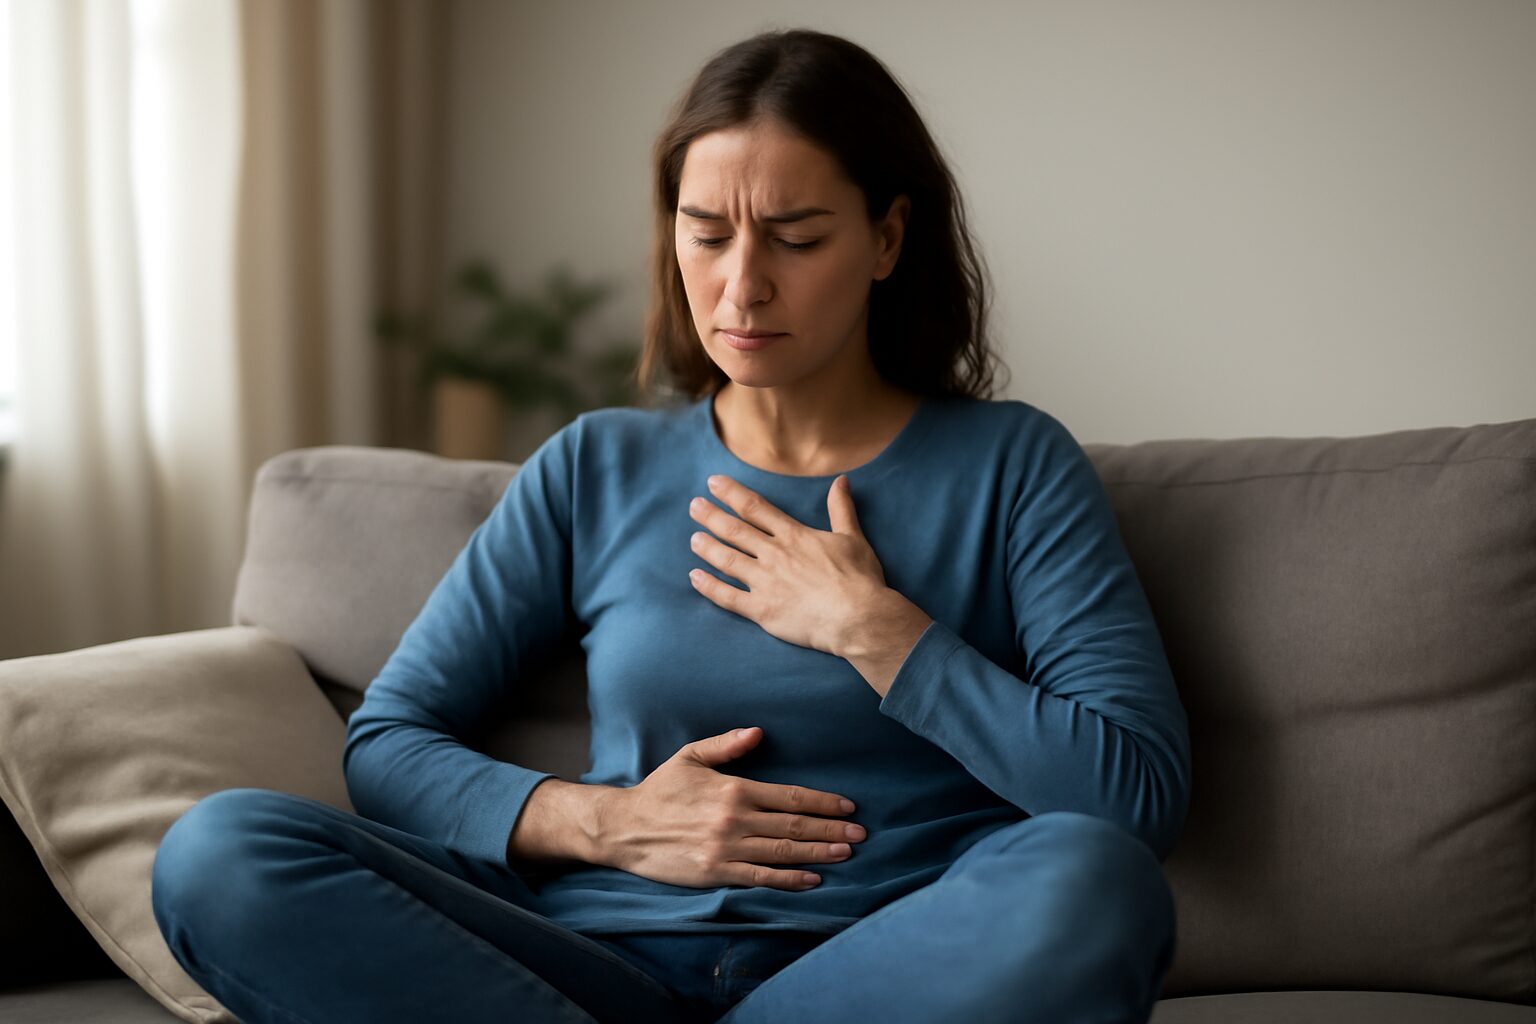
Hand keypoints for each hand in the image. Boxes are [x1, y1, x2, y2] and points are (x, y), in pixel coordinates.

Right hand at [603, 727, 866, 890]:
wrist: (624, 829)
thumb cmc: (659, 790)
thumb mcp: (690, 757)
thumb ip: (725, 744)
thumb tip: (758, 732)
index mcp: (734, 789)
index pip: (790, 796)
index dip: (823, 802)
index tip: (848, 807)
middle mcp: (735, 819)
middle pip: (795, 824)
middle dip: (832, 830)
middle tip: (862, 835)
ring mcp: (727, 848)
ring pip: (784, 851)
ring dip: (819, 853)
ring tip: (847, 854)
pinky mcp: (717, 873)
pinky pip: (761, 877)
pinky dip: (790, 879)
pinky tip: (813, 880)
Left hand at [687, 473, 886, 655]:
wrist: (859, 617)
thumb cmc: (859, 579)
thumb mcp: (852, 537)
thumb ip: (841, 508)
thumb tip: (841, 481)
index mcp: (793, 536)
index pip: (755, 508)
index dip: (731, 493)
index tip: (713, 483)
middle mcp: (774, 554)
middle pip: (734, 530)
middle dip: (711, 515)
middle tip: (693, 506)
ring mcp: (765, 582)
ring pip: (727, 559)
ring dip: (707, 547)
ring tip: (693, 538)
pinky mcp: (761, 610)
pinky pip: (727, 597)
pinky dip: (708, 586)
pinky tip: (694, 577)